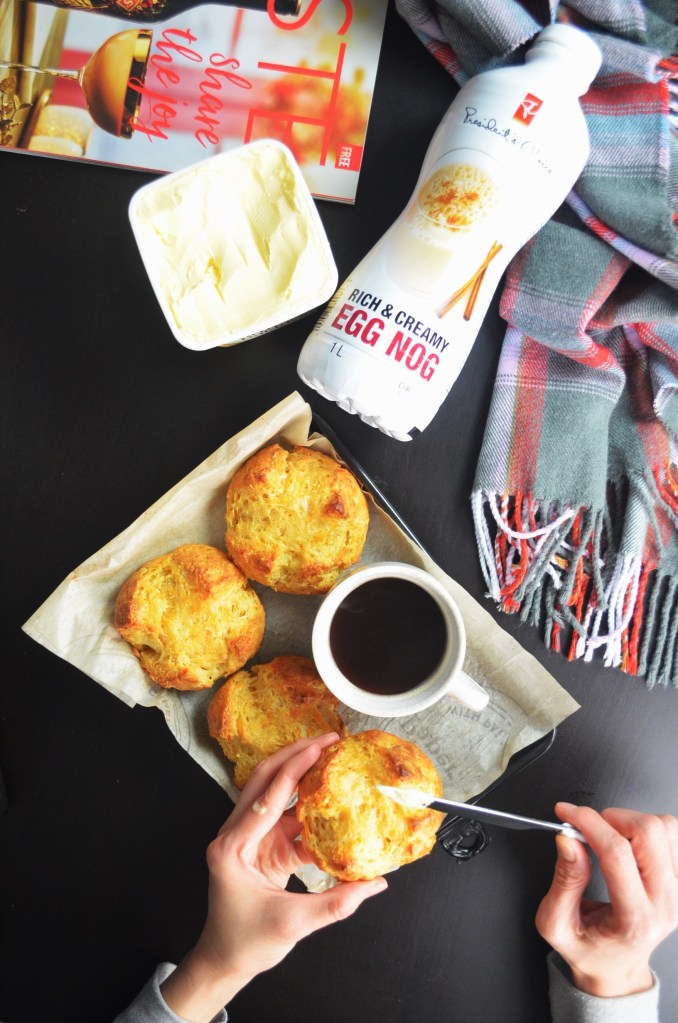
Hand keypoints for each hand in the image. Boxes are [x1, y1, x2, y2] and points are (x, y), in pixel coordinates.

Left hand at [161, 735, 386, 1021]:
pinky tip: (329, 797)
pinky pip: (285, 817)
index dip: (294, 768)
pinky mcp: (262, 847)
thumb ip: (336, 903)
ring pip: (273, 794)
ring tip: (330, 757)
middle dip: (295, 756)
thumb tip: (374, 884)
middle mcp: (236, 834)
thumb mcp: (293, 924)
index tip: (319, 747)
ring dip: (300, 775)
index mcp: (233, 847)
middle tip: (328, 740)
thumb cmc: (246, 942)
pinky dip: (306, 806)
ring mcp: (248, 838)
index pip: (266, 796)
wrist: (224, 960)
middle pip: (264, 781)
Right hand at [535, 803, 677, 997]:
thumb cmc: (588, 950)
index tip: (567, 813)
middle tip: (590, 828)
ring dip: (630, 821)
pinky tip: (630, 842)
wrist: (617, 969)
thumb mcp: (557, 923)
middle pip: (647, 833)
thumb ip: (563, 880)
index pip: (616, 853)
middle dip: (610, 818)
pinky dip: (648, 828)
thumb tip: (568, 840)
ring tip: (610, 836)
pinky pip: (673, 834)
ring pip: (665, 827)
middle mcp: (665, 904)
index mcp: (633, 920)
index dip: (588, 823)